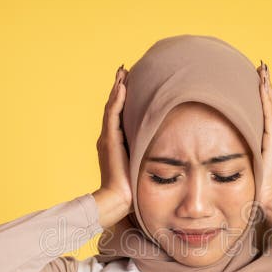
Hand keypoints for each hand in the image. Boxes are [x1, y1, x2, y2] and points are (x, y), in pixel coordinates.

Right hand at [93, 65, 133, 228]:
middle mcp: (108, 139)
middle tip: (123, 72)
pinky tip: (122, 86)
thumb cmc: (132, 189)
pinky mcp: (109, 140)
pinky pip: (112, 114)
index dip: (123, 100)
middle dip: (119, 90)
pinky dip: (117, 99)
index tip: (129, 85)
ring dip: (117, 89)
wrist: (119, 200)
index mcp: (115, 144)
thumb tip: (164, 153)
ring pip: (111, 107)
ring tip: (122, 73)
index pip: (119, 116)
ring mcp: (106, 139)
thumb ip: (147, 157)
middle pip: (113, 108)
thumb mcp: (141, 167)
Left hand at [256, 62, 271, 228]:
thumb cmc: (258, 190)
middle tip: (261, 67)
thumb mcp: (247, 167)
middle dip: (266, 85)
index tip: (256, 79)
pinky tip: (261, 85)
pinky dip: (266, 98)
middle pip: (271, 105)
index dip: (263, 96)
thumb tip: (222, 150)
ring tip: (262, 70)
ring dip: (267, 87)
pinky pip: (269, 115)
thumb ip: (241, 156)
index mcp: (270, 142)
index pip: (266, 113)